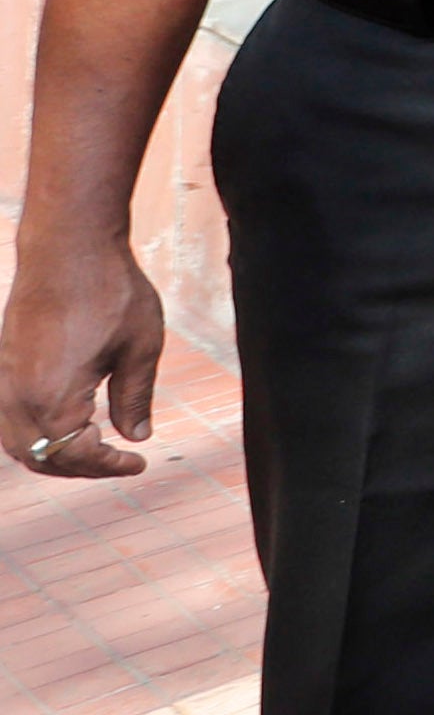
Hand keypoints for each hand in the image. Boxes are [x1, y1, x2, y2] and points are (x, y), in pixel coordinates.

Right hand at [0, 232, 161, 477]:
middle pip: (38, 458)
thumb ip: (134, 397)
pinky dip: (34, 433)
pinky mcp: (1, 365)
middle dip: (79, 467)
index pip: (73, 456)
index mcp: (52, 397)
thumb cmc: (111, 292)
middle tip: (118, 461)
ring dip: (52, 455)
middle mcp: (17, 395)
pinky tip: (67, 424)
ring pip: (16, 442)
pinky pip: (9, 417)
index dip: (107, 466)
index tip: (138, 462)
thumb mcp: (140, 347)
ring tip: (94, 448)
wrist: (68, 247)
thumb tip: (137, 437)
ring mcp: (3, 380)